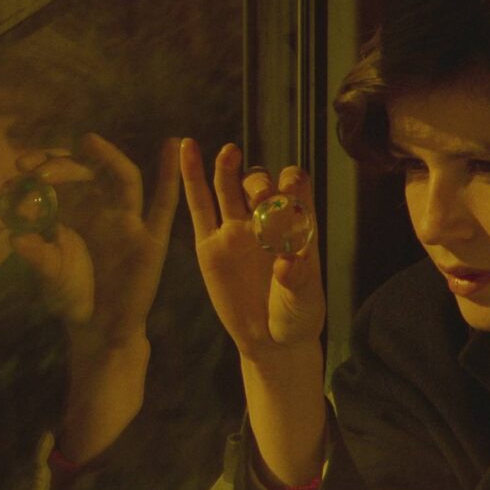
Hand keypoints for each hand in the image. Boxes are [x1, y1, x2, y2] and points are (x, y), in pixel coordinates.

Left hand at [11, 134, 180, 349]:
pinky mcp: (152, 239)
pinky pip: (164, 205)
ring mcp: (129, 222)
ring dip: (108, 157)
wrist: (98, 329)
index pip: (63, 177)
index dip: (45, 166)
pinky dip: (171, 176)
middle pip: (90, 172)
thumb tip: (16, 237)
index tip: (22, 166)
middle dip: (64, 164)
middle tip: (38, 167)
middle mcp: (103, 211)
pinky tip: (173, 147)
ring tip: (88, 141)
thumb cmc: (72, 299)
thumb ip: (37, 256)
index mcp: (77, 213)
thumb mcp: (49, 274)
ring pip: (123, 179)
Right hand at [179, 139, 324, 362]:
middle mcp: (265, 221)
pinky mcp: (209, 244)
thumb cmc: (295, 316)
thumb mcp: (303, 301)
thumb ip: (297, 279)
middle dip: (260, 184)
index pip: (296, 190)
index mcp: (295, 227)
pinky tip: (187, 149)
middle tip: (260, 196)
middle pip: (261, 186)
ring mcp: (235, 229)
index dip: (293, 183)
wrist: (270, 340)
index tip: (291, 186)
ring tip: (230, 154)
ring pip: (230, 189)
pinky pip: (199, 206)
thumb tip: (287, 261)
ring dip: (230, 169)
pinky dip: (192, 177)